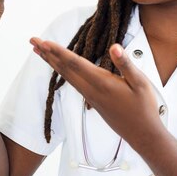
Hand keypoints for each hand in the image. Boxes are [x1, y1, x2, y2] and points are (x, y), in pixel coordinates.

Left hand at [29, 38, 165, 148]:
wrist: (142, 135)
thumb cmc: (143, 108)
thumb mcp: (140, 83)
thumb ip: (125, 64)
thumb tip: (114, 47)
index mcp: (102, 83)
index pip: (75, 63)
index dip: (59, 51)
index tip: (44, 42)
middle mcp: (91, 90)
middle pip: (64, 68)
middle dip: (48, 53)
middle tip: (32, 40)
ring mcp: (90, 96)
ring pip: (66, 76)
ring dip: (51, 62)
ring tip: (39, 51)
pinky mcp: (92, 100)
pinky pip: (72, 82)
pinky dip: (62, 71)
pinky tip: (59, 67)